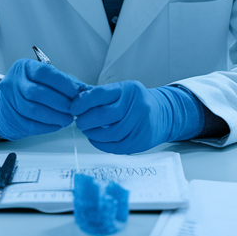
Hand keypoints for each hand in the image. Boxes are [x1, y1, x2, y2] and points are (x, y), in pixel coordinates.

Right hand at [0, 59, 87, 140]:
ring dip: (55, 116)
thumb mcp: (49, 80)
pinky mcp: (10, 118)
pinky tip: (57, 124)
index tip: (77, 93)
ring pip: (33, 110)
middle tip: (74, 109)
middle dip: (60, 102)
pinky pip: (30, 124)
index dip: (62, 84)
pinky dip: (47, 126)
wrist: (7, 103)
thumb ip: (68, 83)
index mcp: (25, 67)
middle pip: (37, 93)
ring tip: (68, 119)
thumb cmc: (34, 88)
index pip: (44, 73)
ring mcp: (9, 100)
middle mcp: (14, 81)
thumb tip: (89, 91)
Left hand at [70, 82, 202, 153]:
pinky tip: (96, 139)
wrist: (163, 113)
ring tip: (87, 131)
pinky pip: (116, 146)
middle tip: (79, 122)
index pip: (99, 94)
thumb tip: (73, 100)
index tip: (73, 108)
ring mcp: (141, 123)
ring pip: (109, 134)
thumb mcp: (121, 91)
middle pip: (103, 116)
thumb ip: (99, 95)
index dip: (82, 103)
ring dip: (92, 134)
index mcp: (128, 89)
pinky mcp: (141, 140)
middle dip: (86, 121)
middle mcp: (137, 104)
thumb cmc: (134, 102)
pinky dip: (101, 144)